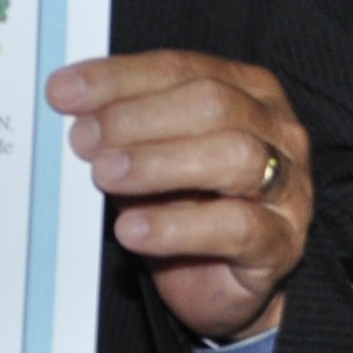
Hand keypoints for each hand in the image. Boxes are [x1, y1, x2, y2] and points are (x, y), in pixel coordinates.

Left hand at [47, 50, 312, 342]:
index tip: (65, 91)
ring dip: (159, 162)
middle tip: (84, 139)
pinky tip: (133, 229)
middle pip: (212, 103)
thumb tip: (71, 108)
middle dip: (138, 117)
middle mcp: (276, 130)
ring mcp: (288, 186)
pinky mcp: (282, 243)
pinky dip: (177, 226)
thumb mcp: (148, 157)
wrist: (220, 283)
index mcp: (246, 91)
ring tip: (105, 175)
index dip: (119, 77)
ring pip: (233, 156)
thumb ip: (121, 129)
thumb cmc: (186, 207)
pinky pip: (237, 227)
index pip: (181, 69)